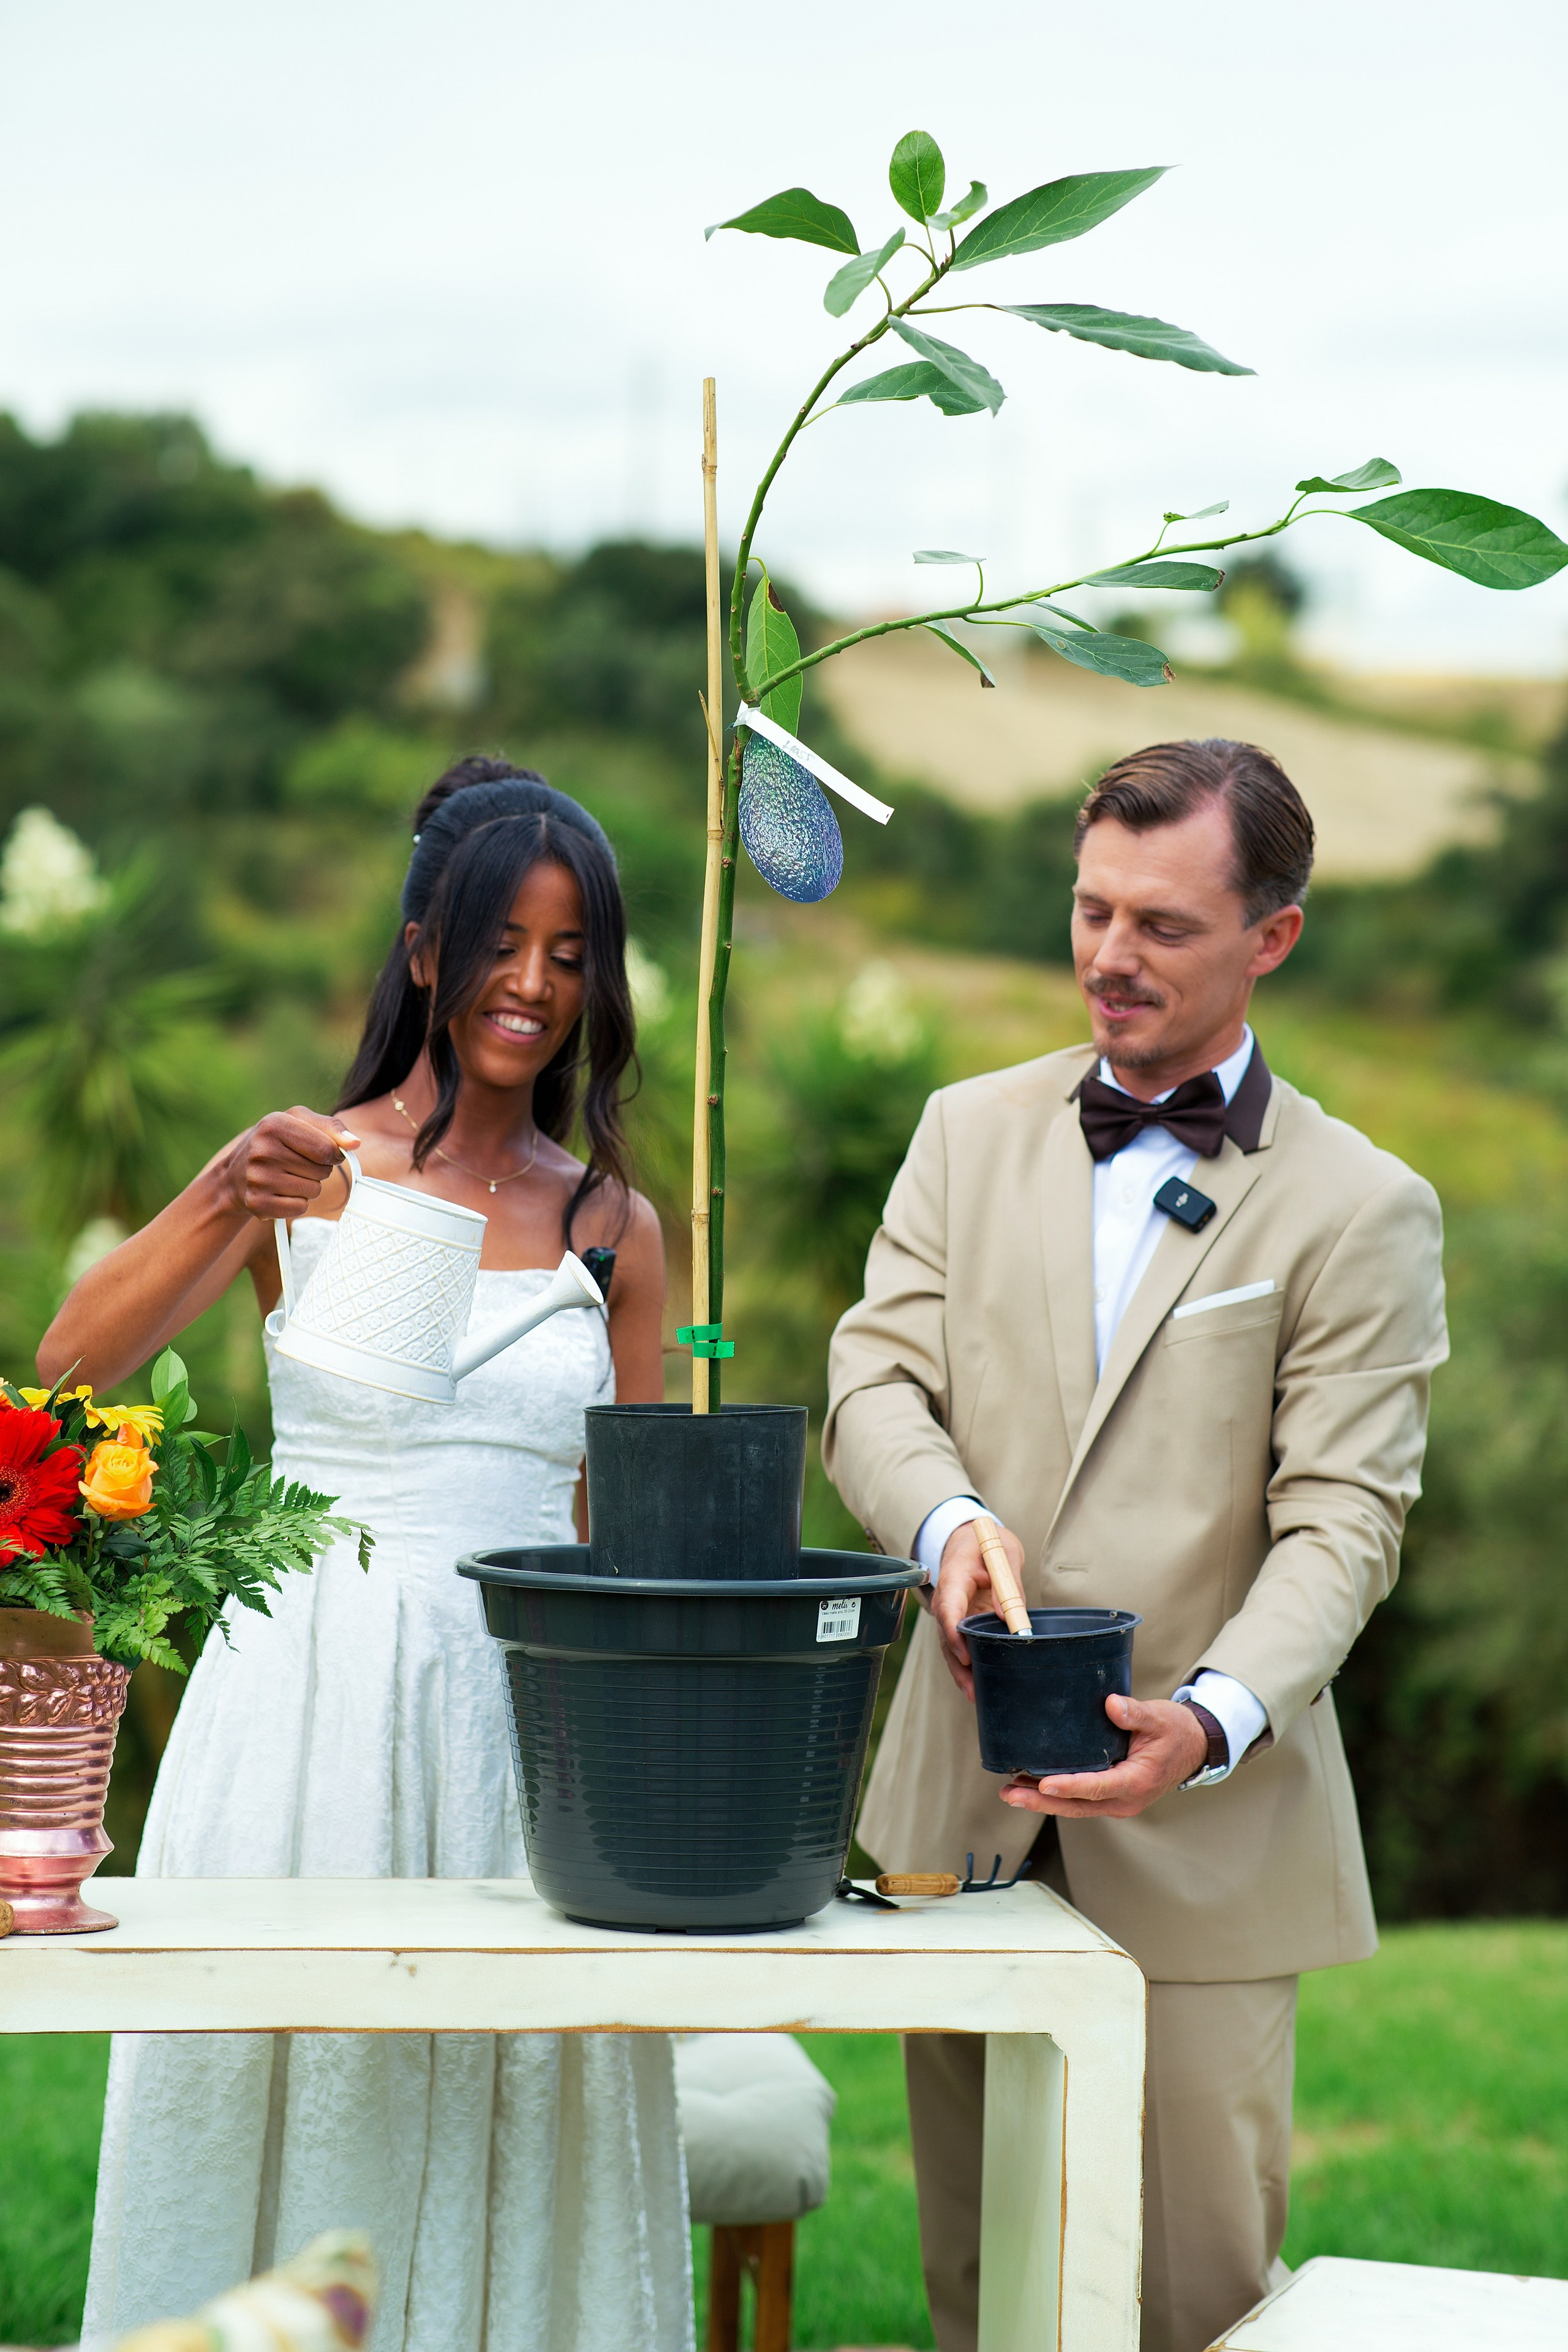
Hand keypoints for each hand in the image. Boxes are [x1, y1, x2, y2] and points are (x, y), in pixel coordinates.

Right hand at [221, 1109, 361, 1221]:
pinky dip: (296, 1202)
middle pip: (322, 1172)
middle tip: (296, 1164)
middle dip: (318, 1170)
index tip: (324, 1153)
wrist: (234, 1176)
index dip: (333, 1154)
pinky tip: (279, 1192)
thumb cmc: (275, 1143)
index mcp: (274, 1124)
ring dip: (308, 1186)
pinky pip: (300, 1207)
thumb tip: (355, 1143)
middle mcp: (262, 1151)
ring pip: (313, 1191)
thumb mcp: (298, 1122)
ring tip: (286, 1177)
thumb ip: (331, 1127)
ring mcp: (258, 1178)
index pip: (327, 1149)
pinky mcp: (257, 1203)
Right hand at [932, 1516, 1028, 1699]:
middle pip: (947, 1635)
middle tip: (974, 1690)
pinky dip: (966, 1665)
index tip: (965, 1654)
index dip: (954, 1632)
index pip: (949, 1607)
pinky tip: (976, 1686)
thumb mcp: (1004, 1551)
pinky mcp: (960, 1621)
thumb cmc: (987, 1542)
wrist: (970, 1539)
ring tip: (976, 1696)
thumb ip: (1009, 1581)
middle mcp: (947, 1598)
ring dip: (961, 1671)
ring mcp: (951, 1611)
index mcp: (955, 1576)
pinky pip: (959, 1644)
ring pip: (951, 1645)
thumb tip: (1010, 1618)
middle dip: (958, 1664)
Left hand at [1000, 1696, 1207, 1818]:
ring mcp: (1118, 1802)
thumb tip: (1111, 1705)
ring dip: (1044, 1801)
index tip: (1044, 1784)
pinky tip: (1033, 1786)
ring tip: (1011, 1792)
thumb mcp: (1158, 1717)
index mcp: (1136, 1782)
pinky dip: (1057, 1797)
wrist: (1193, 1746)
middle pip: (1078, 1805)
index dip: (1069, 1786)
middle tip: (1010, 1793)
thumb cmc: (1175, 1730)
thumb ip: (1135, 1713)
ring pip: (1076, 1807)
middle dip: (1042, 1801)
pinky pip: (1082, 1801)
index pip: (1096, 1787)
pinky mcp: (1112, 1796)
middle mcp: (1125, 1800)